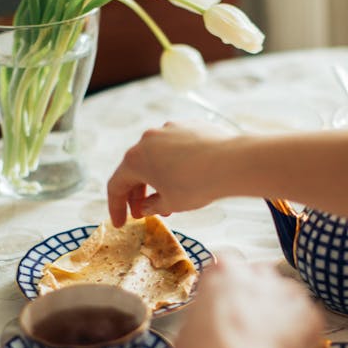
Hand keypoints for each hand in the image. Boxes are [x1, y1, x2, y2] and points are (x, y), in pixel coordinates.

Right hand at [107, 120, 230, 226]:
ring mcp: (168, 129)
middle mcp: (148, 140)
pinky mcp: (188, 126)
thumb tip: (146, 206)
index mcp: (135, 159)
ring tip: (168, 198)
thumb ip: (152, 206)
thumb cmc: (197, 185)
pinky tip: (186, 177)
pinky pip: (174, 147)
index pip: (117, 186)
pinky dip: (174, 164)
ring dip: (157, 178)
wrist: (231, 162)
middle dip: (138, 194)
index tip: (120, 222)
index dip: (116, 207)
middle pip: (135, 169)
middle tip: (143, 212)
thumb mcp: (170, 204)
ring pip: (155, 157)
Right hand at [176, 256, 322, 347]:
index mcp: (224, 270)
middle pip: (259, 274)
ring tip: (267, 339)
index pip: (225, 262)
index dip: (224, 282)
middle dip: (254, 292)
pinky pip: (305, 316)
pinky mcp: (310, 314)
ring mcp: (288, 292)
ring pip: (285, 293)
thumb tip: (209, 320)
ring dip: (278, 309)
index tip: (222, 298)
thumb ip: (204, 312)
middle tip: (246, 321)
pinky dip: (298, 329)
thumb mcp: (189, 330)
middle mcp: (259, 273)